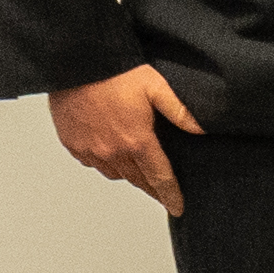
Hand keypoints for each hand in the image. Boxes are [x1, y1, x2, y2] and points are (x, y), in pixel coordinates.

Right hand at [46, 64, 198, 214]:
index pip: (159, 178)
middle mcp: (112, 151)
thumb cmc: (118, 72)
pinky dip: (104, 162)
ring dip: (128, 173)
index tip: (178, 208)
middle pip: (137, 179)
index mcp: (137, 141)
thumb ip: (180, 111)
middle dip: (152, 186)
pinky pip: (92, 163)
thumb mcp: (157, 87)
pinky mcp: (72, 144)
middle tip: (162, 191)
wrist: (77, 64)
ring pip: (114, 173)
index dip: (170, 195)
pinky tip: (111, 153)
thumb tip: (202, 129)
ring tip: (139, 168)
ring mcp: (89, 149)